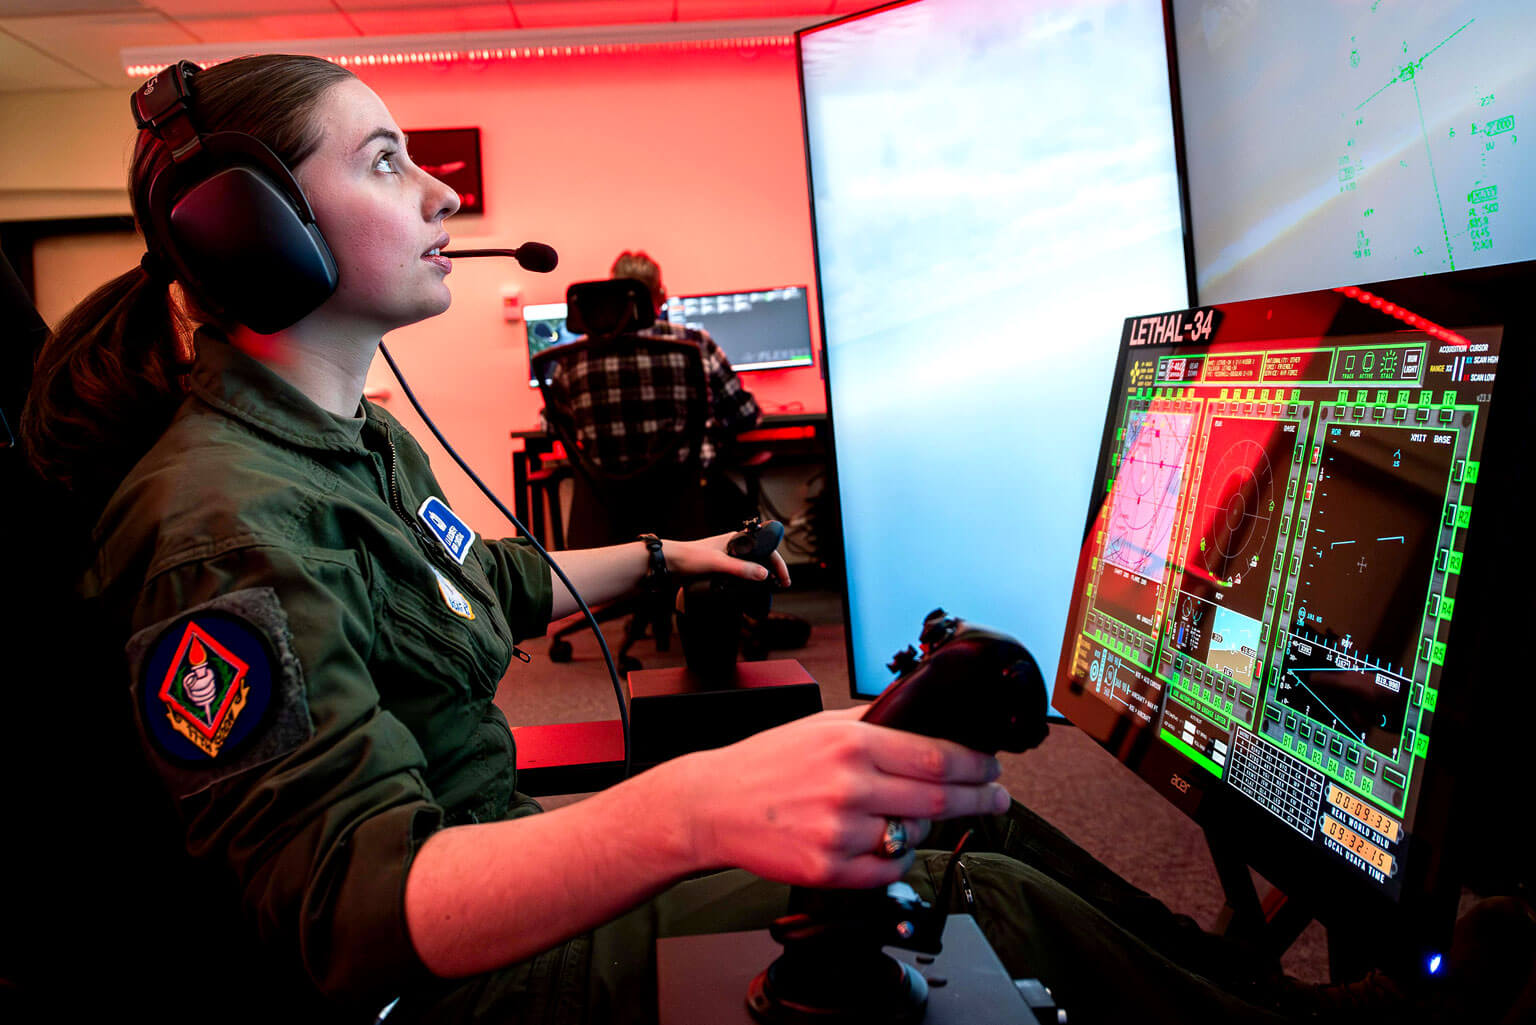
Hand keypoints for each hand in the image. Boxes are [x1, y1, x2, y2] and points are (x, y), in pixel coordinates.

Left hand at [661, 530, 790, 586]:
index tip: (784, 580)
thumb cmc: (690, 557)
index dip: (778, 564)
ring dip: (763, 575)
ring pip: (753, 564)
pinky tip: (751, 588)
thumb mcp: (718, 563)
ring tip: (770, 587)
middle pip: (762, 556)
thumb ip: (741, 568)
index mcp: (737, 539)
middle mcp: (735, 545)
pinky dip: (750, 579)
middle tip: (781, 585)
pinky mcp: (722, 564)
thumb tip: (764, 574)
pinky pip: (742, 570)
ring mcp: (729, 555)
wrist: (670, 561)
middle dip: (774, 570)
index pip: (767, 548)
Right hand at [674, 708, 1008, 889]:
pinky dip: (897, 857)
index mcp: (851, 744)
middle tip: (996, 798)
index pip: (935, 756)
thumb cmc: (765, 764)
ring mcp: (839, 831)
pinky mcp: (828, 869)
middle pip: (938, 799)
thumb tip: (921, 721)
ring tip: (918, 818)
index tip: (990, 769)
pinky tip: (889, 843)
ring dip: (927, 829)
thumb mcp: (819, 726)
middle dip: (978, 799)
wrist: (714, 804)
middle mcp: (849, 787)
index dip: (974, 766)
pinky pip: (888, 868)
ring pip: (914, 836)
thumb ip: (871, 723)